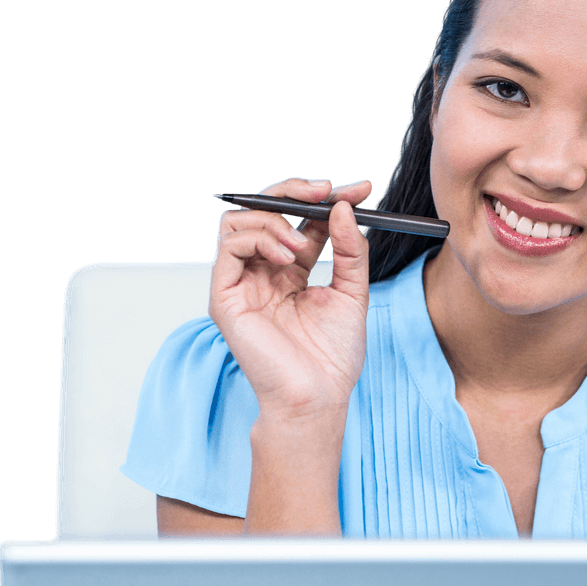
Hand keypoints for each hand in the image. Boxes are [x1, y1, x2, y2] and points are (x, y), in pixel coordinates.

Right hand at [208, 177, 371, 423]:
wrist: (318, 397)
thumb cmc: (333, 355)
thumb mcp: (352, 292)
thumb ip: (349, 249)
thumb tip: (344, 206)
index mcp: (292, 270)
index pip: (303, 220)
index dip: (327, 199)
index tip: (361, 189)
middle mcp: (264, 271)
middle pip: (265, 210)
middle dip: (295, 191)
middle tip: (326, 189)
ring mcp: (242, 282)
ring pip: (241, 220)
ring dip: (276, 219)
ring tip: (303, 244)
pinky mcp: (225, 296)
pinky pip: (229, 245)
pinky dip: (259, 237)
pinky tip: (288, 256)